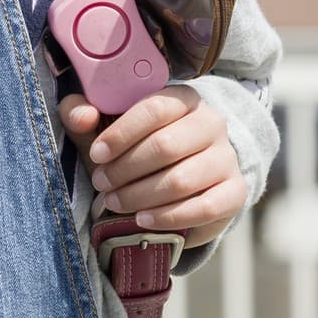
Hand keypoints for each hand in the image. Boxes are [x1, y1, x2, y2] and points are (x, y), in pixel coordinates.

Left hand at [58, 86, 245, 247]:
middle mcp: (211, 123)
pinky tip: (143, 219)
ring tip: (114, 202)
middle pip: (166, 146)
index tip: (96, 154)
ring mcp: (227, 158)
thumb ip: (82, 113)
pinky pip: (205, 208)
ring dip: (140, 195)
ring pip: (182, 179)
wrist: (181, 172)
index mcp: (182, 98)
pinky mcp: (235, 192)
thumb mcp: (104, 124)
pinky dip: (168, 217)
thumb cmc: (135, 144)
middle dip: (125, 169)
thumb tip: (82, 116)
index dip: (121, 133)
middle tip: (101, 183)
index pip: (154, 109)